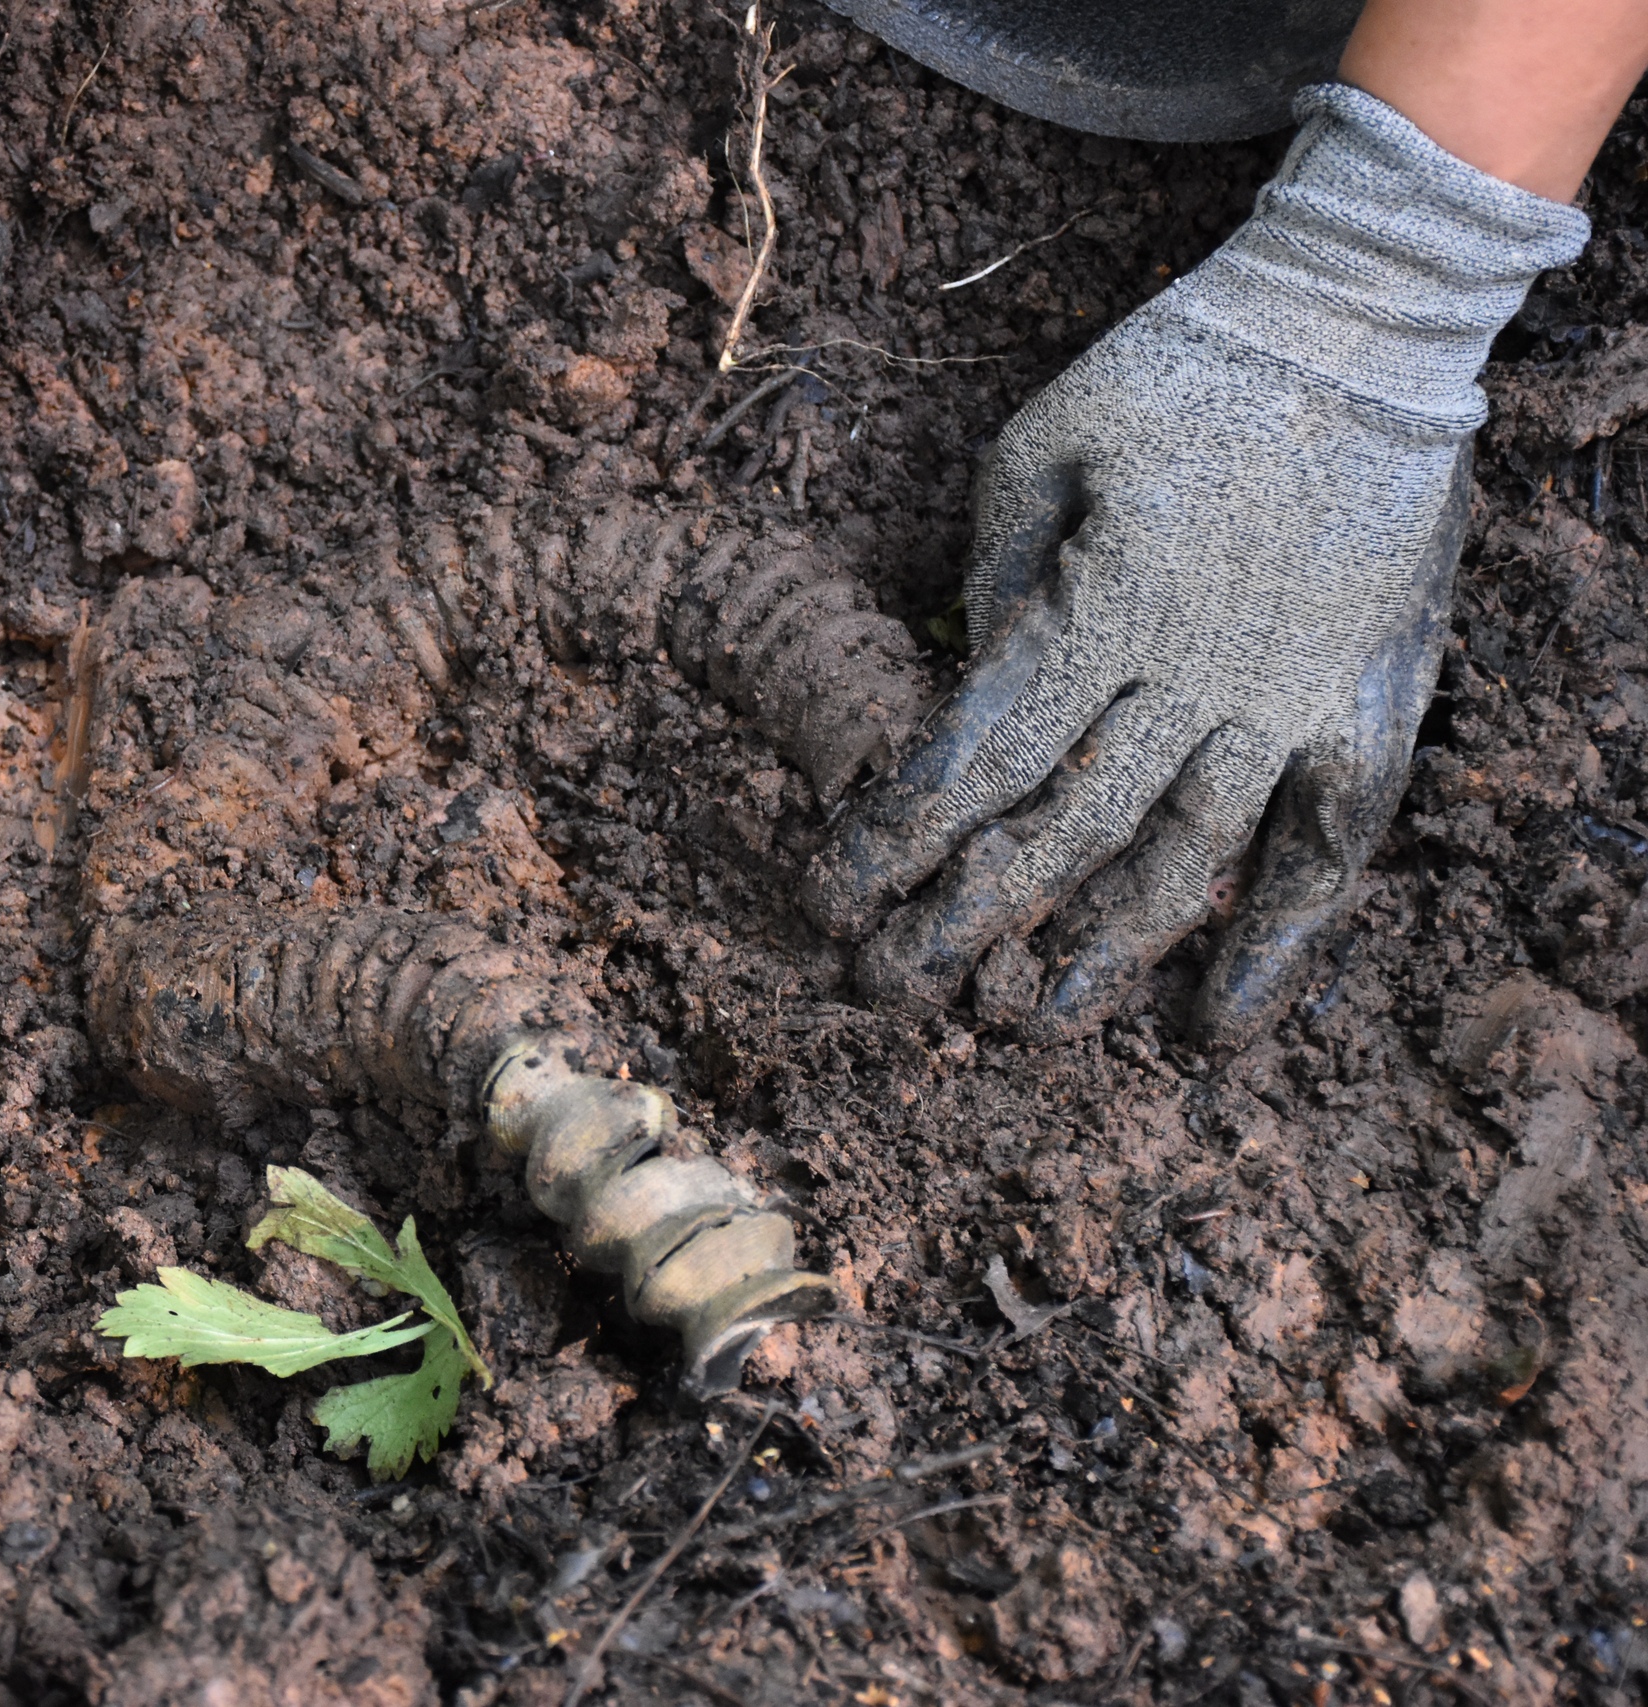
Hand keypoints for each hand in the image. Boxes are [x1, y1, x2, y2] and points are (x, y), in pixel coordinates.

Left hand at [800, 85, 1586, 1046]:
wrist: (1358, 318)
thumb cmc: (1172, 371)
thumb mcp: (1035, 448)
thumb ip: (995, 581)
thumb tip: (971, 695)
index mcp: (1093, 611)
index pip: (971, 763)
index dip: (893, 844)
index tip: (831, 902)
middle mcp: (1190, 676)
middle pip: (1055, 837)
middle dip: (961, 925)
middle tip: (891, 993)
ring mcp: (1289, 699)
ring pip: (1180, 864)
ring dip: (1099, 957)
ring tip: (1029, 1025)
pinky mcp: (1369, 702)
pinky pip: (1328, 849)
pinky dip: (1278, 942)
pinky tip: (1221, 1019)